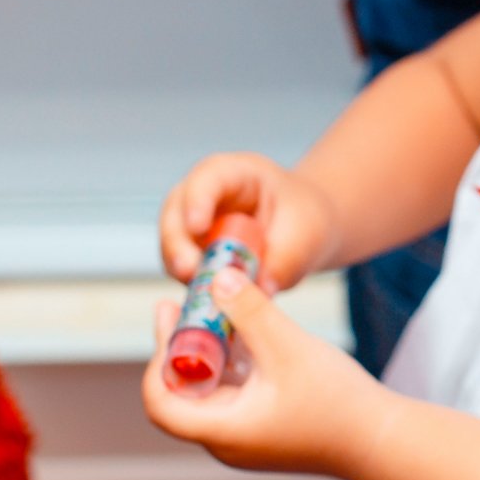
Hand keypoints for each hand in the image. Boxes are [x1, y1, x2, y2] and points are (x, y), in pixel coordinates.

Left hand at [142, 272, 387, 476]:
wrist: (383, 441)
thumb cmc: (338, 403)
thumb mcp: (288, 346)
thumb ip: (250, 310)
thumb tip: (216, 276)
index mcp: (223, 431)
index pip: (161, 403)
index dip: (158, 359)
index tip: (171, 320)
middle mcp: (227, 440)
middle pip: (183, 393)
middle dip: (180, 345)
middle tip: (178, 302)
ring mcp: (248, 437)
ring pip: (211, 390)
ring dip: (208, 350)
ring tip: (211, 306)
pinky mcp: (267, 427)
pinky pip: (237, 393)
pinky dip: (234, 362)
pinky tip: (245, 329)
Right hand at [159, 153, 336, 292]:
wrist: (304, 233)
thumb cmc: (305, 219)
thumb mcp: (307, 232)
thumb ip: (285, 260)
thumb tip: (261, 292)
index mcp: (234, 174)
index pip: (207, 179)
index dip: (197, 200)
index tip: (197, 226)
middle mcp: (203, 197)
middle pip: (175, 214)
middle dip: (178, 245)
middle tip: (189, 272)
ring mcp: (192, 227)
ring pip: (172, 248)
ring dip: (184, 274)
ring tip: (205, 295)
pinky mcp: (193, 258)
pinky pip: (184, 276)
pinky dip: (194, 290)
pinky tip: (212, 306)